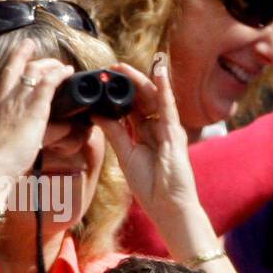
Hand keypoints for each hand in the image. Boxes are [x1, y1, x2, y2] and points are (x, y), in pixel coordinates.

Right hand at [0, 40, 74, 176]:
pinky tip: (68, 72)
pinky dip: (59, 74)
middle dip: (37, 57)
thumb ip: (15, 133)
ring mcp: (21, 101)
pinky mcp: (35, 109)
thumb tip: (29, 139)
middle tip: (52, 59)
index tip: (25, 47)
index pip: (7, 74)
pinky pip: (48, 83)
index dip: (17, 57)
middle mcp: (8, 98)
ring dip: (52, 65)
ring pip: (36, 71)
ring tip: (64, 67)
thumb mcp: (5, 139)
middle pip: (22, 67)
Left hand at [95, 58, 199, 215]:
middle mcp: (158, 129)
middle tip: (111, 68)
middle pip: (142, 99)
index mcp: (145, 134)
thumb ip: (114, 133)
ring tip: (124, 66)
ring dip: (140, 80)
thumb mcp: (126, 155)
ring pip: (154, 98)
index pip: (132, 107)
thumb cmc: (151, 186)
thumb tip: (97, 113)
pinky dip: (164, 88)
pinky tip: (159, 71)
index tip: (104, 80)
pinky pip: (169, 107)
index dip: (119, 93)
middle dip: (128, 82)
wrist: (168, 206)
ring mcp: (168, 129)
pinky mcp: (175, 134)